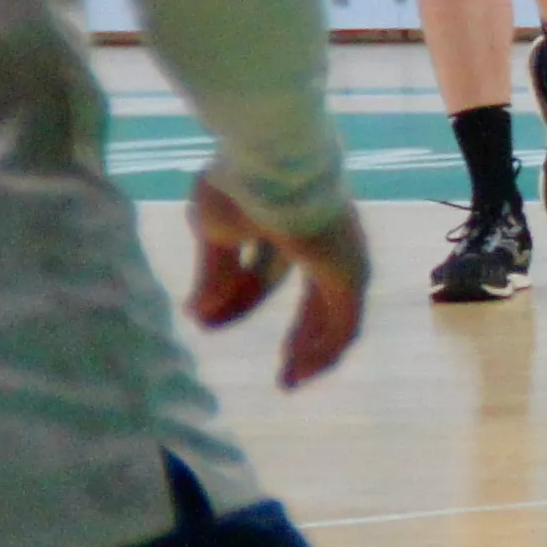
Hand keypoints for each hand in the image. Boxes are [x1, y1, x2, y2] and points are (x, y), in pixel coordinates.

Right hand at [186, 171, 368, 388]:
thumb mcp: (215, 231)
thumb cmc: (242, 184)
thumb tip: (196, 315)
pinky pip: (343, 325)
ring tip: (290, 382)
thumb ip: (213, 273)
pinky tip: (302, 372)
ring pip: (333, 318)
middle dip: (297, 337)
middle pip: (314, 301)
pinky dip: (324, 351)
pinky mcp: (350, 274)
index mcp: (295, 226)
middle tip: (282, 375)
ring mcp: (345, 259)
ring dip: (310, 351)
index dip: (238, 299)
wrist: (272, 164)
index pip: (270, 273)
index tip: (204, 322)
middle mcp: (328, 245)